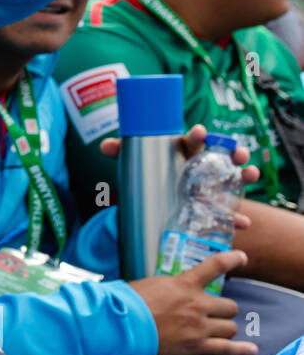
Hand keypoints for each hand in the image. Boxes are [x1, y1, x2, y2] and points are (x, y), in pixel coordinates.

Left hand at [101, 124, 258, 228]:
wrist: (155, 206)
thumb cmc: (149, 178)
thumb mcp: (135, 167)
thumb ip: (122, 154)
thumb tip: (105, 145)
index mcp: (182, 154)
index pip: (191, 141)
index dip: (196, 136)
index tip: (199, 132)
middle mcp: (201, 167)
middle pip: (221, 156)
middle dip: (233, 152)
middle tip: (237, 153)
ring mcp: (212, 187)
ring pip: (233, 178)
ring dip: (244, 175)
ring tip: (249, 174)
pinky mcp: (215, 208)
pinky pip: (230, 212)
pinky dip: (237, 217)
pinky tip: (242, 223)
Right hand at [130, 250, 257, 354]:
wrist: (122, 326)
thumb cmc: (129, 302)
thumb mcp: (151, 284)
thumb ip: (171, 287)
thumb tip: (173, 290)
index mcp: (185, 284)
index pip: (216, 265)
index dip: (232, 259)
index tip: (241, 257)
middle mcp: (197, 304)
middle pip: (229, 306)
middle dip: (223, 310)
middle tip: (212, 314)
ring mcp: (199, 326)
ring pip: (230, 327)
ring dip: (224, 328)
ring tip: (215, 330)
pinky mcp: (196, 346)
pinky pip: (226, 349)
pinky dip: (240, 350)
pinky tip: (250, 350)